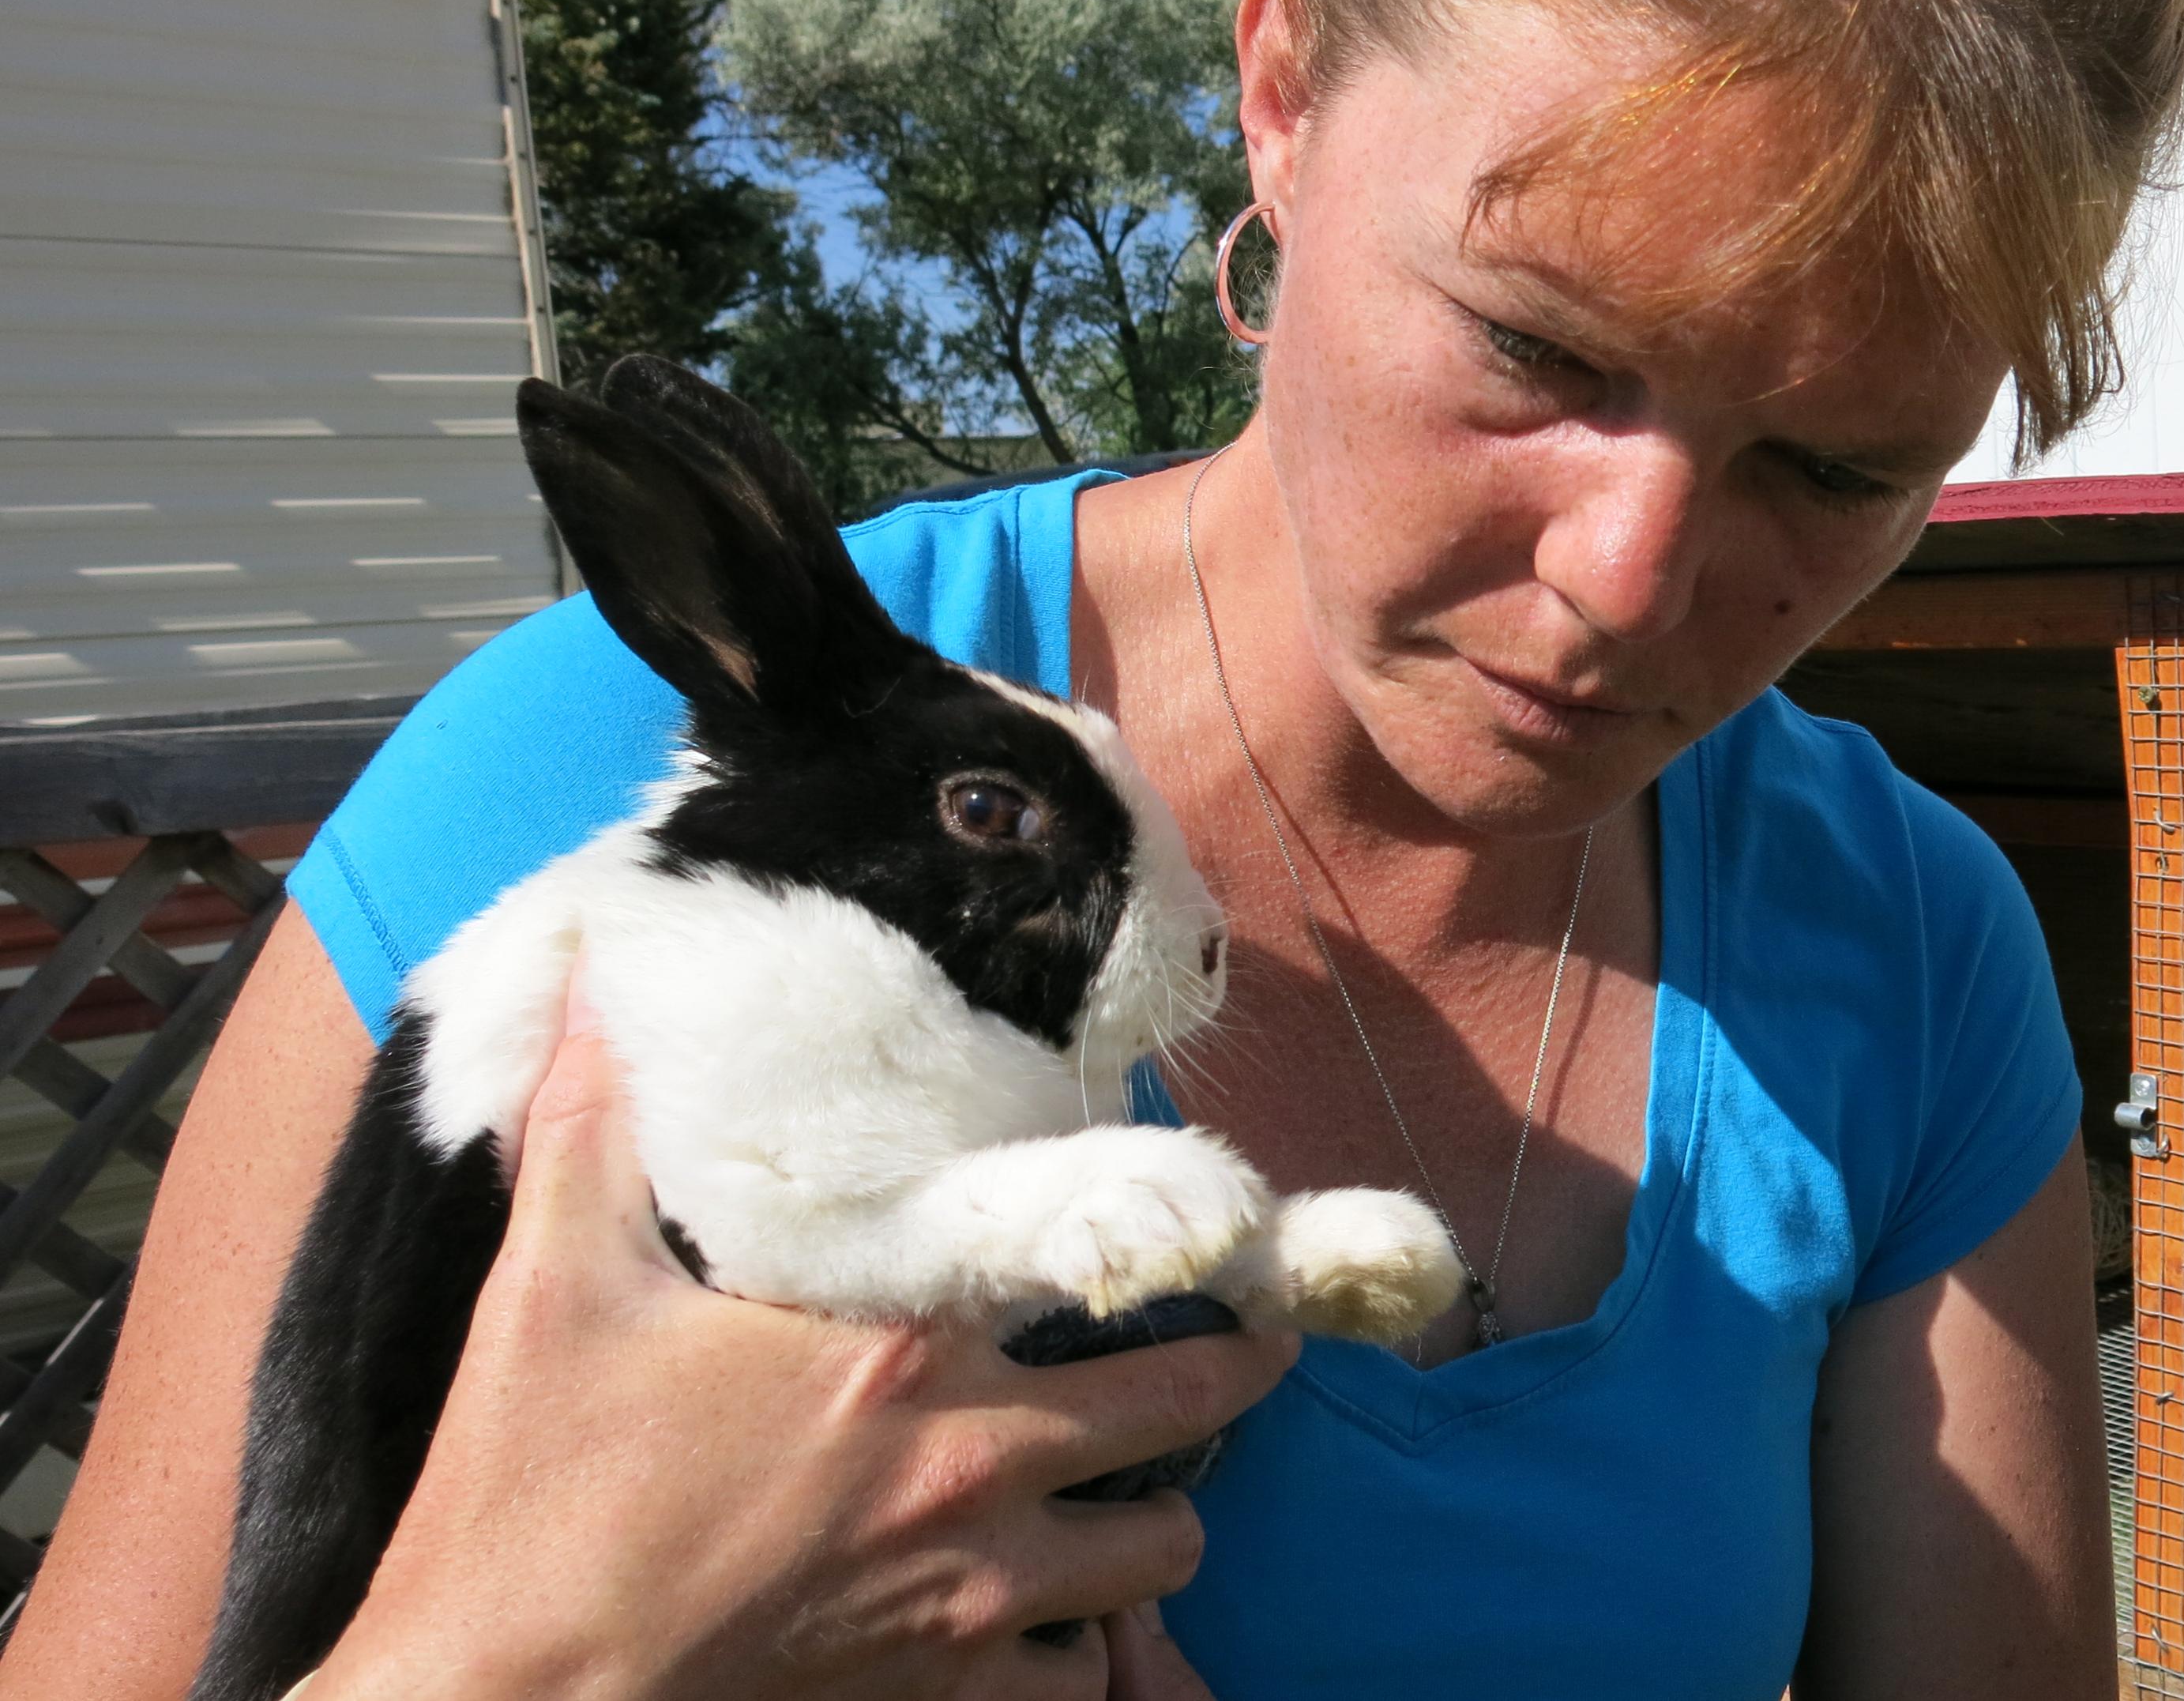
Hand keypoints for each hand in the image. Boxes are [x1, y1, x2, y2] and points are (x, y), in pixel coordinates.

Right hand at [306, 996, 1296, 1700]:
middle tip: (1250, 1351)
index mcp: (902, 1344)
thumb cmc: (531, 1496)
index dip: (1192, 1250)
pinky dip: (1085, 1653)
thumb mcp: (552, 1289)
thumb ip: (591, 1132)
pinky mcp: (948, 1696)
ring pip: (1165, 1555)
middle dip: (1234, 1375)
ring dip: (1158, 1521)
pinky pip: (1086, 1681)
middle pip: (1188, 1409)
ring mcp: (974, 1592)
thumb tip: (583, 984)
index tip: (1234, 1233)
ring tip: (1135, 1494)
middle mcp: (972, 1461)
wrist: (504, 1699)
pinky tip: (1052, 1622)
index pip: (1105, 1271)